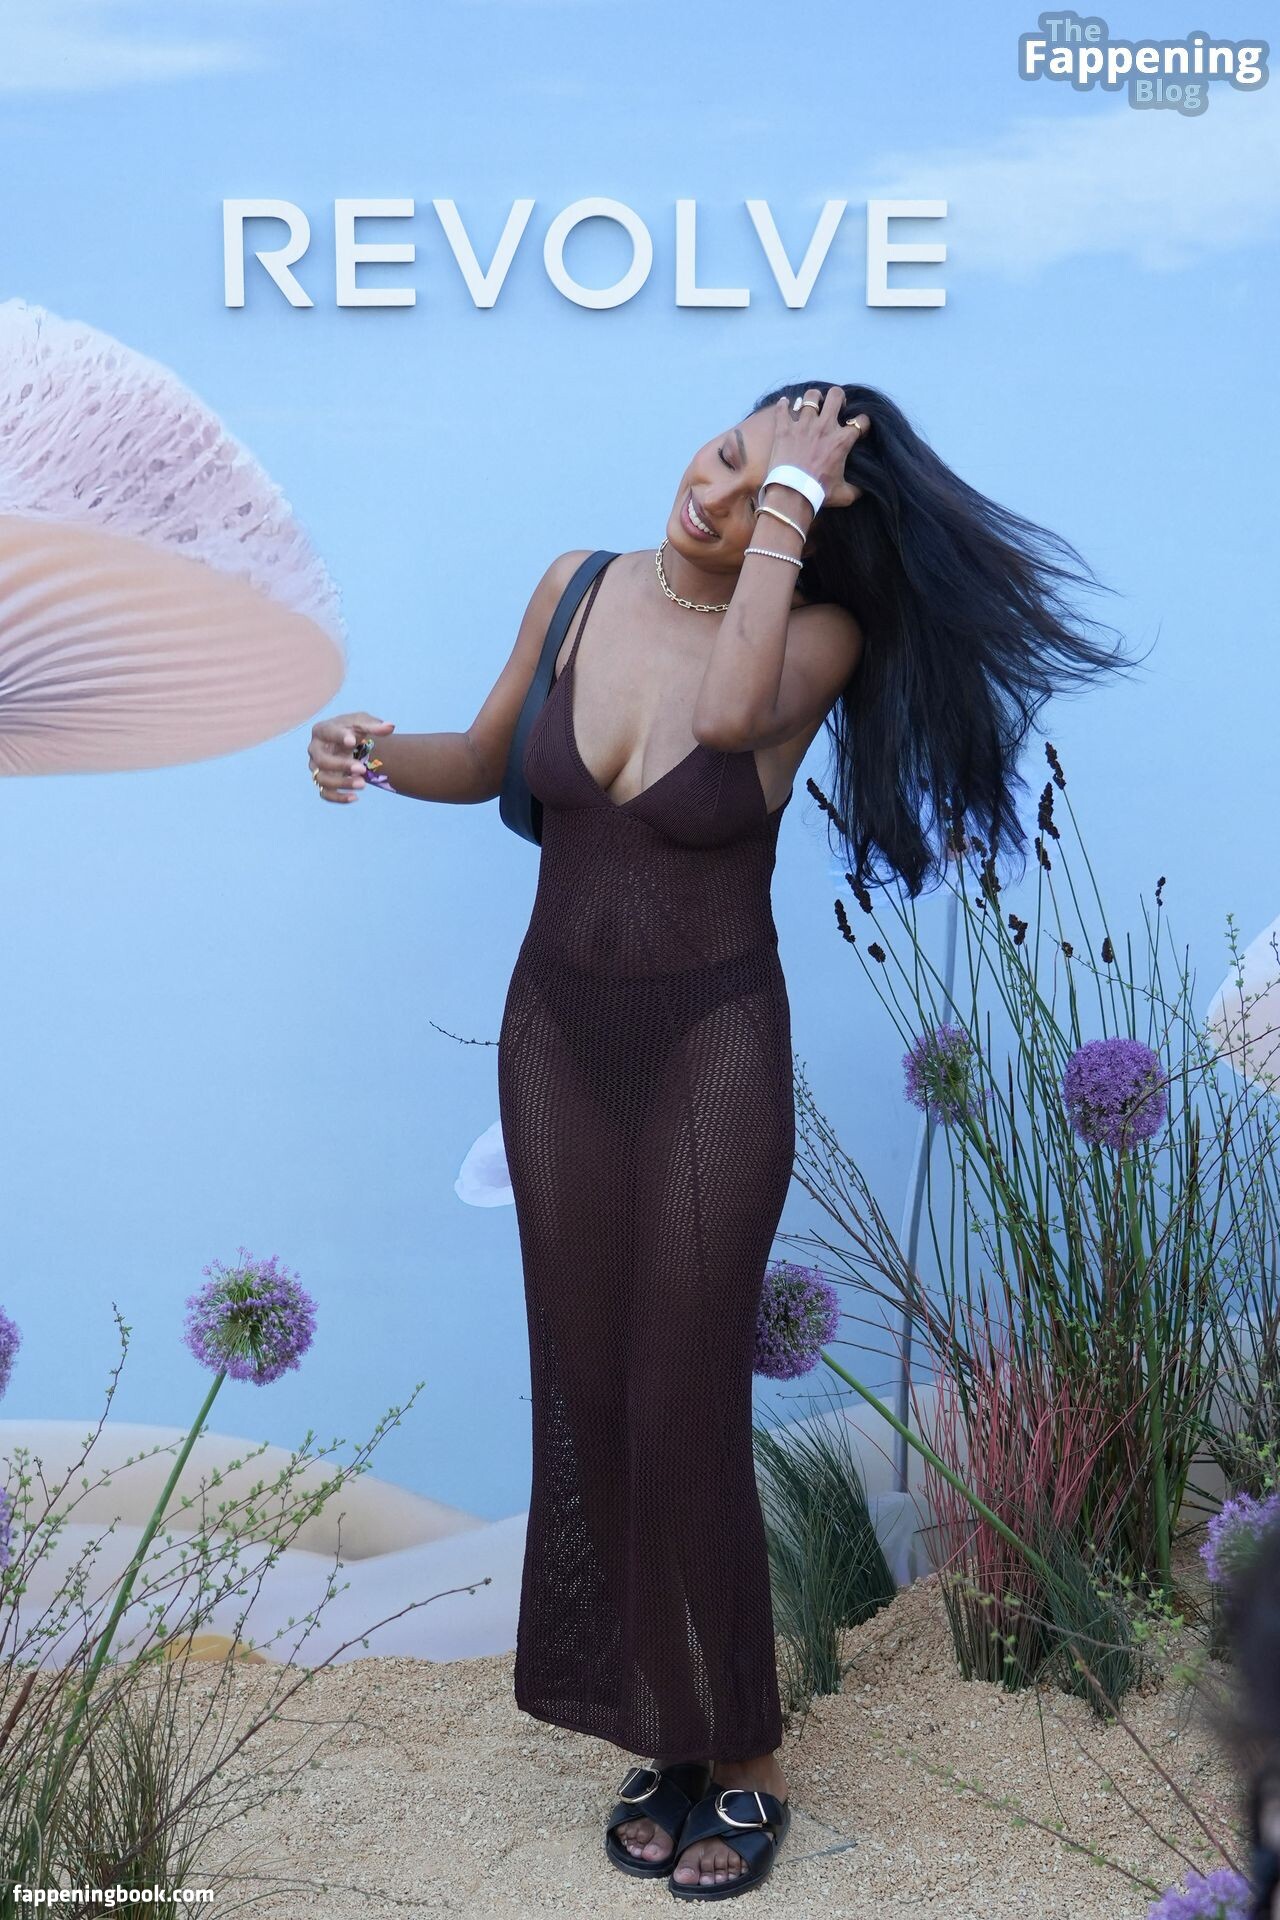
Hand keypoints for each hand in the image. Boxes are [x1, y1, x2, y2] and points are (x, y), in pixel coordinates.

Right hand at [308, 710, 394, 802]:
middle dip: (341, 765)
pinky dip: (338, 798)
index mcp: (322, 730)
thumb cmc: (352, 729)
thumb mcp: (362, 722)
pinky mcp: (323, 781)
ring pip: (322, 779)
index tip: (353, 742)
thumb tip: (390, 727)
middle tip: (362, 769)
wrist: (348, 742)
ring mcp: (317, 767)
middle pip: (322, 760)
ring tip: (363, 784)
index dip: (338, 737)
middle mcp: (315, 750)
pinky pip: (325, 793)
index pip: (327, 733)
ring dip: (342, 783)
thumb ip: (374, 725)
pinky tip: (355, 797)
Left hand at [764, 387, 869, 513]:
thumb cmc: (818, 493)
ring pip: (811, 396)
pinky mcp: (785, 428)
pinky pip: (783, 408)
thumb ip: (856, 489)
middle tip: (836, 405)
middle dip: (838, 397)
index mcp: (842, 441)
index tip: (859, 428)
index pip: (861, 421)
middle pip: (836, 396)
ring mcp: (803, 425)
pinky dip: (783, 404)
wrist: (791, 493)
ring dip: (813, 398)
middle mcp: (825, 427)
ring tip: (813, 403)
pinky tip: (784, 403)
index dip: (863, 423)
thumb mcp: (843, 494)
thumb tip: (863, 491)